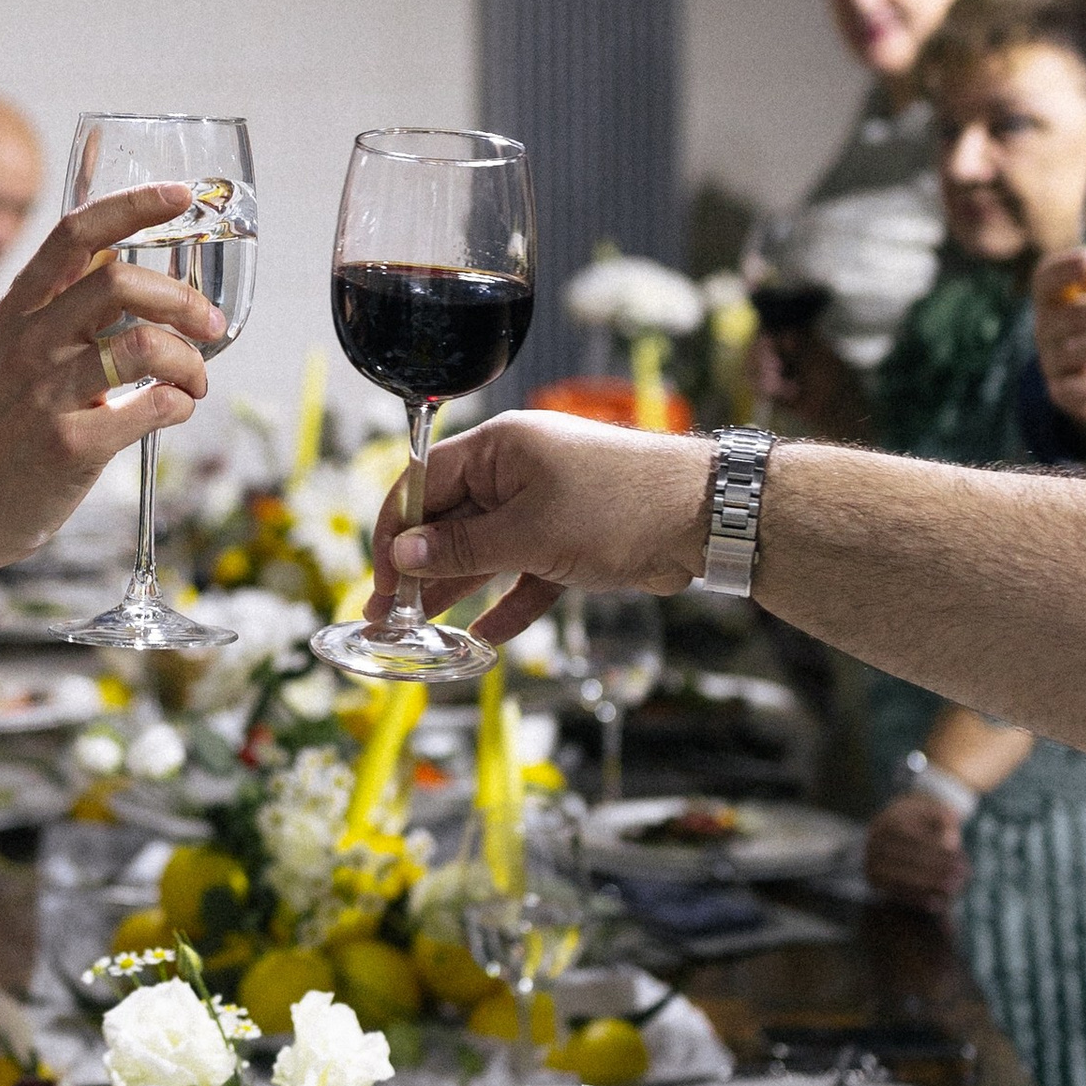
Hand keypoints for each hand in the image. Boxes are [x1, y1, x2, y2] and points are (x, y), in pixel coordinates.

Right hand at [0, 185, 221, 579]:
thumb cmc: (9, 420)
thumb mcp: (20, 349)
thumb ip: (67, 308)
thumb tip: (138, 270)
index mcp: (19, 308)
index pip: (76, 233)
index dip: (133, 206)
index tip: (181, 196)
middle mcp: (29, 341)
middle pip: (119, 282)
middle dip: (183, 300)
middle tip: (209, 325)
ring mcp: (47, 392)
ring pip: (144, 346)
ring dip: (190, 362)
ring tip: (195, 381)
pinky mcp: (69, 443)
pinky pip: (150, 408)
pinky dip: (180, 404)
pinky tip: (175, 410)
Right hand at [372, 412, 711, 644]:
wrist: (706, 517)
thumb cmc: (619, 505)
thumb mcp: (528, 533)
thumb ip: (462, 549)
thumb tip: (403, 556)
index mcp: (499, 449)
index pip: (423, 486)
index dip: (394, 533)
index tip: (379, 580)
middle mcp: (517, 473)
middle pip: (450, 521)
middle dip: (418, 568)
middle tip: (388, 615)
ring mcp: (545, 506)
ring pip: (485, 551)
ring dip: (456, 589)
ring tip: (421, 630)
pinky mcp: (572, 539)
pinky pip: (526, 573)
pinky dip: (508, 602)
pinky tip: (486, 637)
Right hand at [863, 788, 967, 912]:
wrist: (898, 822)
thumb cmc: (925, 818)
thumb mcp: (939, 812)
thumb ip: (947, 823)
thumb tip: (951, 845)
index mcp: (889, 821)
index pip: (914, 838)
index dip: (938, 851)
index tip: (961, 860)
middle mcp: (874, 842)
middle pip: (907, 859)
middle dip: (935, 871)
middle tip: (960, 880)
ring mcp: (871, 861)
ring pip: (899, 879)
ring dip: (927, 887)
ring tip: (952, 891)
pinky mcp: (873, 879)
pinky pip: (895, 892)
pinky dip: (917, 899)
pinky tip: (938, 904)